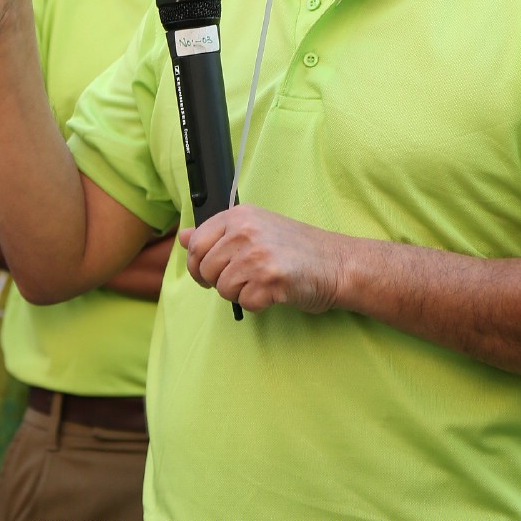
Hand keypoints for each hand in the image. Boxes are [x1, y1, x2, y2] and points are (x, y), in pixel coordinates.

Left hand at [179, 206, 344, 315]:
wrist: (337, 263)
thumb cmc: (297, 248)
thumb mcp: (255, 228)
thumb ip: (217, 233)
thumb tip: (182, 236)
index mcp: (239, 215)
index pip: (195, 243)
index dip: (197, 264)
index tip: (208, 272)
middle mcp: (245, 231)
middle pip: (205, 269)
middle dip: (220, 281)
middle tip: (243, 280)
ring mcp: (256, 255)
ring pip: (223, 289)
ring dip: (241, 293)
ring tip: (263, 282)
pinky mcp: (269, 280)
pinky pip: (245, 303)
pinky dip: (257, 304)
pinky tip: (273, 292)